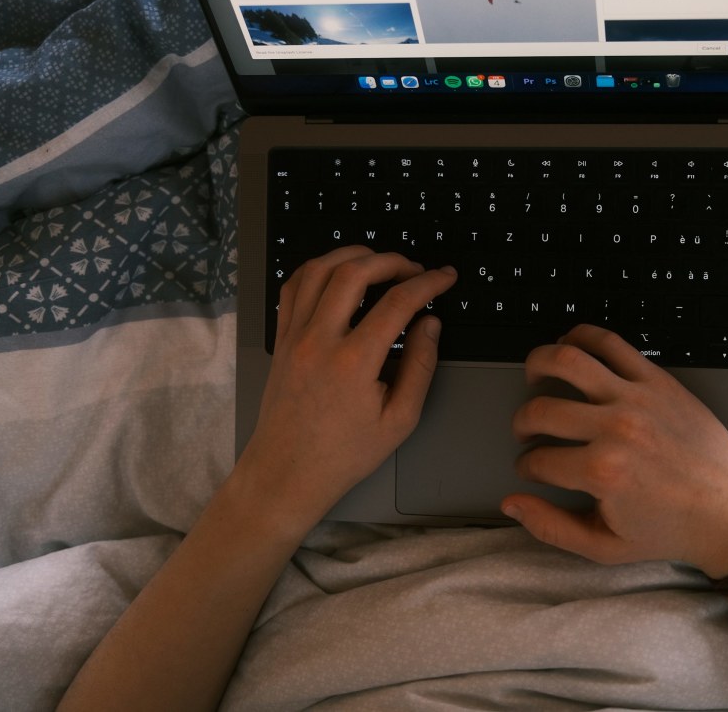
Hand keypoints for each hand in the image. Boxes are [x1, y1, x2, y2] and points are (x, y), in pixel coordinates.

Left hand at [240, 246, 456, 526]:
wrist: (287, 472)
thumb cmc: (344, 454)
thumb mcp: (399, 420)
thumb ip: (420, 366)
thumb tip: (430, 323)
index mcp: (354, 362)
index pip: (397, 302)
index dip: (428, 282)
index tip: (446, 277)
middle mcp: (319, 340)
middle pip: (354, 272)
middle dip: (392, 260)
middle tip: (415, 269)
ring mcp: (294, 336)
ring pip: (319, 270)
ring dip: (353, 255)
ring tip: (379, 262)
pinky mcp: (281, 339)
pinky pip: (294, 287)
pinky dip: (318, 268)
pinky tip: (339, 273)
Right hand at [502, 324, 727, 577]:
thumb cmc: (672, 529)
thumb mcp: (606, 547)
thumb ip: (551, 528)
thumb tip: (511, 503)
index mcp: (602, 473)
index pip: (538, 459)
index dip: (526, 466)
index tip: (531, 467)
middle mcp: (616, 429)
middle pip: (542, 410)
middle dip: (522, 422)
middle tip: (526, 431)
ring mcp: (637, 398)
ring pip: (568, 361)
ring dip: (538, 363)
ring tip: (534, 376)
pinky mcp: (657, 380)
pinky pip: (610, 343)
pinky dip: (581, 336)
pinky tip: (568, 344)